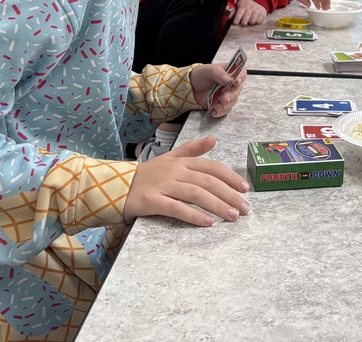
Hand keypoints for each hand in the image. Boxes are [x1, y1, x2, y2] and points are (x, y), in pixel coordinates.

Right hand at [125, 136, 249, 225]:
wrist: (117, 186)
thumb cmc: (147, 174)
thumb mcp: (170, 157)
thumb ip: (192, 149)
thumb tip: (213, 138)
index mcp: (181, 161)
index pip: (211, 167)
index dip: (230, 177)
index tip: (245, 188)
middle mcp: (175, 171)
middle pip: (208, 182)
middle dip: (229, 195)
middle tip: (245, 209)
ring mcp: (164, 185)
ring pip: (196, 194)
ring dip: (217, 205)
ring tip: (233, 216)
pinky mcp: (152, 201)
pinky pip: (176, 208)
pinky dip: (193, 215)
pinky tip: (208, 222)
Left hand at [190, 62, 245, 117]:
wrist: (190, 87)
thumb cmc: (200, 76)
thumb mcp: (207, 70)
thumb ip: (218, 72)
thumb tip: (229, 79)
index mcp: (229, 73)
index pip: (241, 74)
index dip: (241, 78)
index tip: (236, 82)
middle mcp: (230, 84)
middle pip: (238, 90)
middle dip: (231, 96)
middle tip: (224, 99)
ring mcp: (226, 95)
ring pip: (232, 102)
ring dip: (225, 105)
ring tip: (216, 106)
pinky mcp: (221, 104)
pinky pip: (225, 110)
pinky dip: (220, 112)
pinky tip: (214, 111)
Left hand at [232, 0, 267, 25]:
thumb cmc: (246, 4)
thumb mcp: (239, 5)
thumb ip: (233, 12)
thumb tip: (227, 18)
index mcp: (242, 7)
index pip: (239, 14)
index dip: (236, 20)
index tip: (235, 23)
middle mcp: (249, 9)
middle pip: (246, 18)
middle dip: (244, 23)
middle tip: (243, 24)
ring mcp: (257, 11)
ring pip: (253, 20)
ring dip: (251, 23)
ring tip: (250, 23)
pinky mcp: (262, 13)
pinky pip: (260, 21)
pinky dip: (257, 22)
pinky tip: (255, 21)